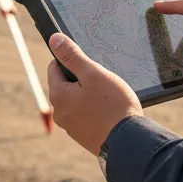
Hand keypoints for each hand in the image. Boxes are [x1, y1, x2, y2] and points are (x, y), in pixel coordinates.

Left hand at [46, 33, 143, 155]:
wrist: (128, 142)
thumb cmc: (112, 105)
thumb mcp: (93, 73)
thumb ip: (72, 55)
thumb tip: (54, 39)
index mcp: (58, 95)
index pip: (55, 67)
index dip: (72, 61)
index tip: (90, 66)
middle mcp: (59, 113)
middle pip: (65, 85)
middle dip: (81, 79)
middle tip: (103, 82)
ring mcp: (70, 127)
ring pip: (76, 101)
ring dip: (88, 96)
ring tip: (108, 99)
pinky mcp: (83, 137)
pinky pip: (85, 115)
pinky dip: (94, 111)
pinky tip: (110, 112)